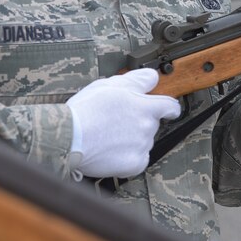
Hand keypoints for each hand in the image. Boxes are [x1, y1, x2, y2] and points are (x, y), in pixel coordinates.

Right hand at [66, 68, 180, 177]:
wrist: (69, 137)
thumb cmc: (87, 109)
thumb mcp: (112, 85)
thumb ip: (137, 81)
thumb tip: (153, 77)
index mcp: (146, 107)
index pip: (170, 106)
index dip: (169, 108)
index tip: (168, 110)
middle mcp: (148, 127)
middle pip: (152, 124)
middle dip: (139, 122)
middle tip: (117, 121)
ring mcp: (142, 146)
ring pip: (143, 141)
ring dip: (133, 139)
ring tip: (108, 136)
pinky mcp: (134, 164)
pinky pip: (138, 160)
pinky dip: (128, 157)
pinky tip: (112, 151)